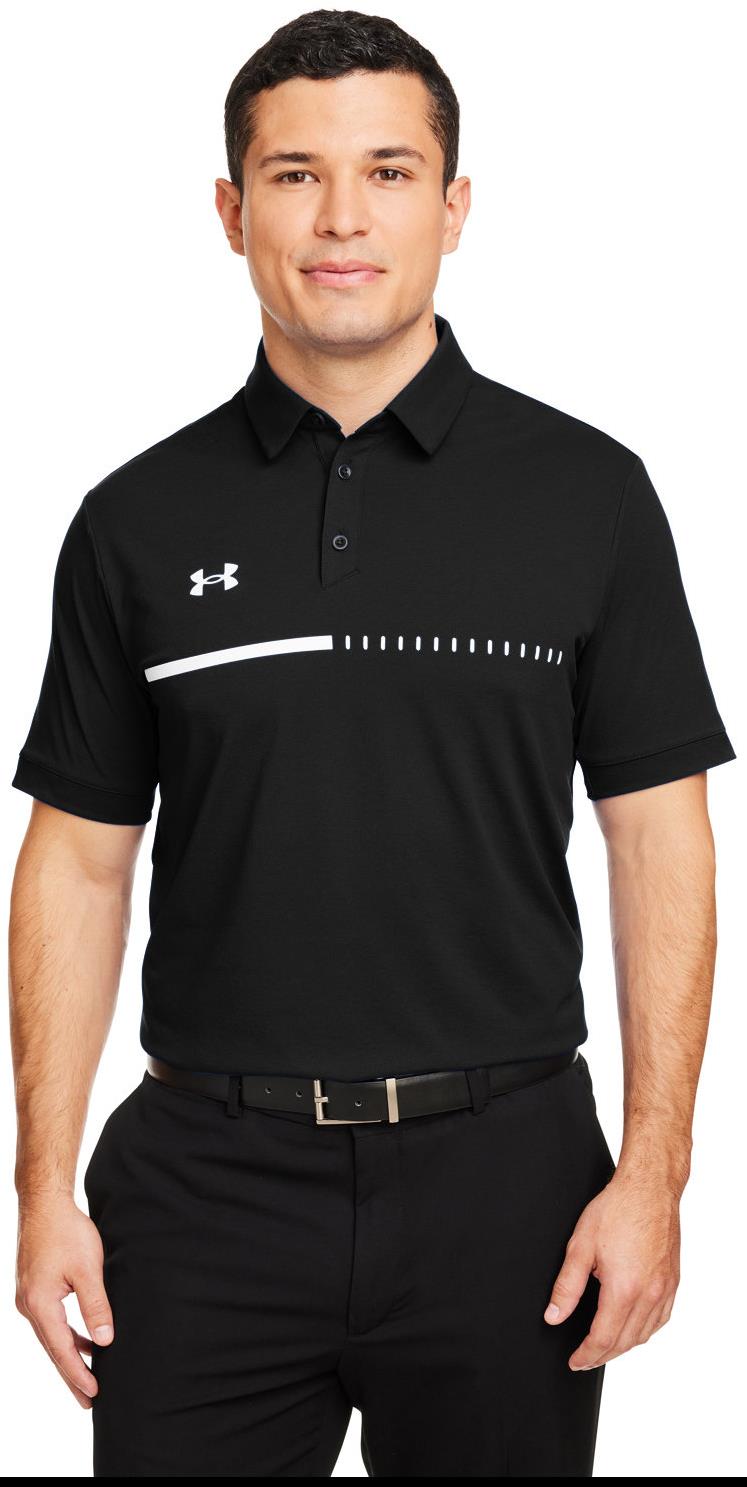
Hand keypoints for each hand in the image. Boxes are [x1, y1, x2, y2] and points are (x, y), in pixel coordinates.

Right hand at [15, 1193, 113, 1407]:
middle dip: (72, 1375)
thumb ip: (96, 1306)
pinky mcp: (33, 1289)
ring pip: (51, 1337)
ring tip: (88, 1378)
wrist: (43, 1203)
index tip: (94, 1395)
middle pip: (52, 1350)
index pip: (62, 1350)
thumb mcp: (87, 1269)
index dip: (79, 1374)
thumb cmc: (66, 1231)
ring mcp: (28, 1298)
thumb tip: (105, 1339)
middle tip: (88, 1402)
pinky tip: (82, 1340)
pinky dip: (66, 1335)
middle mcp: (28, 1306)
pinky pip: (50, 1321)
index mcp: (40, 1304)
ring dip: (69, 1356)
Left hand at [543, 1169, 680, 1369]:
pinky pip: (660, 1319)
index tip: (575, 1361)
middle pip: (625, 1342)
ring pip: (644, 1335)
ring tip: (604, 1348)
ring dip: (623, 1346)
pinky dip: (644, 1331)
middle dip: (602, 1355)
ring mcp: (664, 1289)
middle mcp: (649, 1294)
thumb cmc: (617, 1210)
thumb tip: (554, 1316)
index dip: (587, 1355)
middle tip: (585, 1359)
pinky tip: (633, 1329)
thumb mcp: (580, 1246)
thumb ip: (566, 1287)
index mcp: (624, 1288)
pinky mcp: (673, 1281)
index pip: (603, 1338)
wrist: (649, 1188)